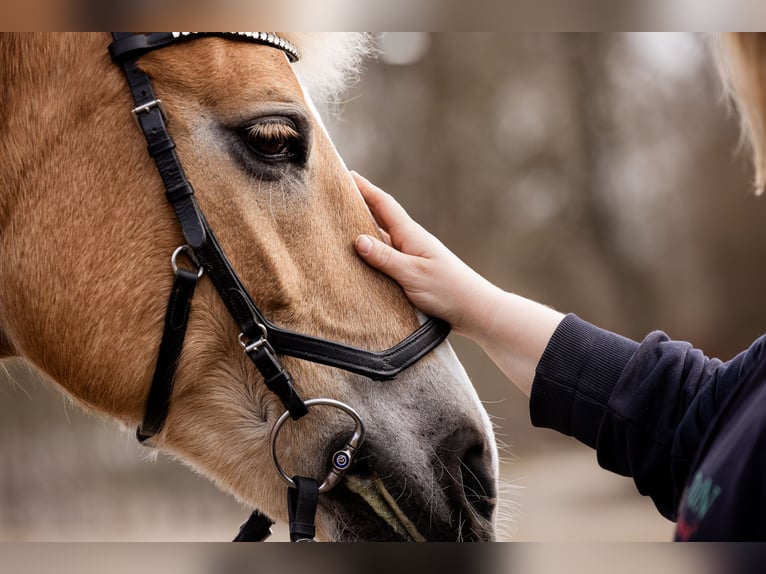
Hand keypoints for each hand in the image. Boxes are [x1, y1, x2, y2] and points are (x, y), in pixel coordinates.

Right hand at [352, 172, 563, 395]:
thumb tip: (358, 240)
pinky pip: (386, 257)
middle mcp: (410, 241)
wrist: (474, 309)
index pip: (383, 204)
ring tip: (339, 225)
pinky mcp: (413, 272)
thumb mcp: (412, 274)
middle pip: (380, 218)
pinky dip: (372, 253)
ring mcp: (412, 256)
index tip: (346, 174)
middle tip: (336, 196)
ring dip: (363, 230)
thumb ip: (385, 258)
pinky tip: (361, 259)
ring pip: (382, 239)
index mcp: (411, 235)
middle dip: (360, 205)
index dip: (364, 188)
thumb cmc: (448, 290)